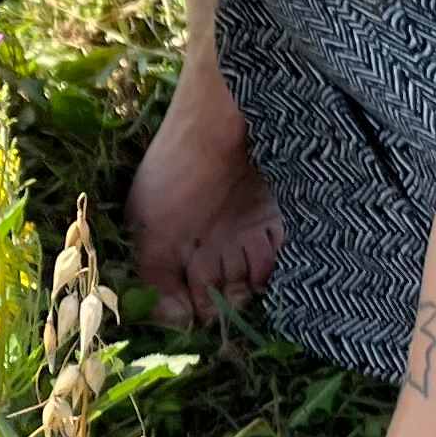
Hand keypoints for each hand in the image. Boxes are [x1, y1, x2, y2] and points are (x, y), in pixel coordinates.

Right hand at [127, 65, 284, 322]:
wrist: (224, 110)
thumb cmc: (179, 168)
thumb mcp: (151, 226)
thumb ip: (156, 280)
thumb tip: (178, 325)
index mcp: (174, 246)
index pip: (186, 299)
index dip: (196, 313)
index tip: (204, 317)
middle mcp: (210, 242)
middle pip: (222, 293)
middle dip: (228, 303)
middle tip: (229, 292)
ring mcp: (245, 231)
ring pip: (254, 281)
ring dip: (255, 286)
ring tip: (249, 272)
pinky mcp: (278, 219)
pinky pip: (283, 258)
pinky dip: (281, 269)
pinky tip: (273, 261)